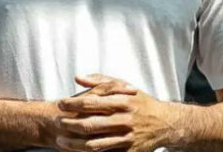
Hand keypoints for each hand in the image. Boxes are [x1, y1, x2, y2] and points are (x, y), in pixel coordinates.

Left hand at [53, 74, 177, 151]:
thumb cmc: (141, 102)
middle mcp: (125, 120)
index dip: (73, 103)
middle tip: (57, 122)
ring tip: (60, 141)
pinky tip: (77, 151)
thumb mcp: (124, 86)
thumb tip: (78, 77)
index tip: (61, 103)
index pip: (92, 102)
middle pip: (91, 125)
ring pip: (95, 144)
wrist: (165, 123)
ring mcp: (127, 138)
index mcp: (123, 101)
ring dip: (74, 144)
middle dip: (70, 124)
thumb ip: (100, 81)